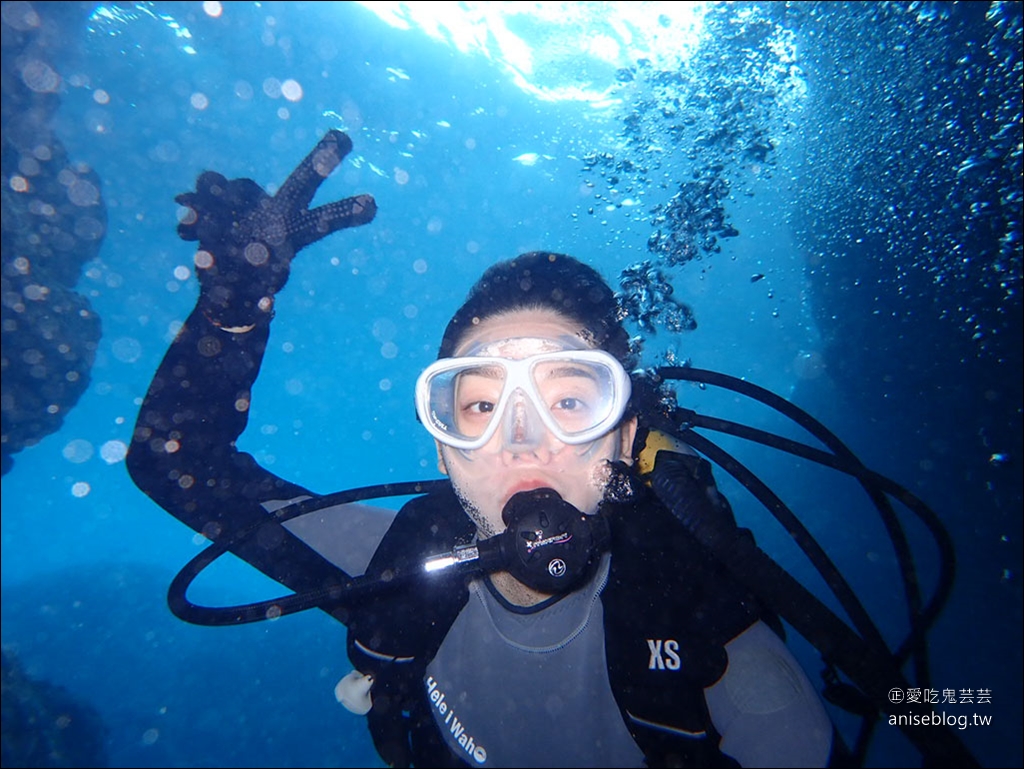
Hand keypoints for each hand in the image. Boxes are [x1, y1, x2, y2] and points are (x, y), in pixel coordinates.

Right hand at [175, 130, 375, 326]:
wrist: (221, 286)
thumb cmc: (248, 295)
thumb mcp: (254, 306)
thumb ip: (261, 307)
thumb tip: (266, 306)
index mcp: (293, 235)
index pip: (322, 222)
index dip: (345, 213)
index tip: (373, 204)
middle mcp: (277, 212)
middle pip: (303, 184)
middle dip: (322, 162)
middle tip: (344, 138)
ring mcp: (251, 203)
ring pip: (241, 185)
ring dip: (218, 201)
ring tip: (195, 229)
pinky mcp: (221, 201)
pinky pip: (208, 190)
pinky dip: (196, 206)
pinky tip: (184, 225)